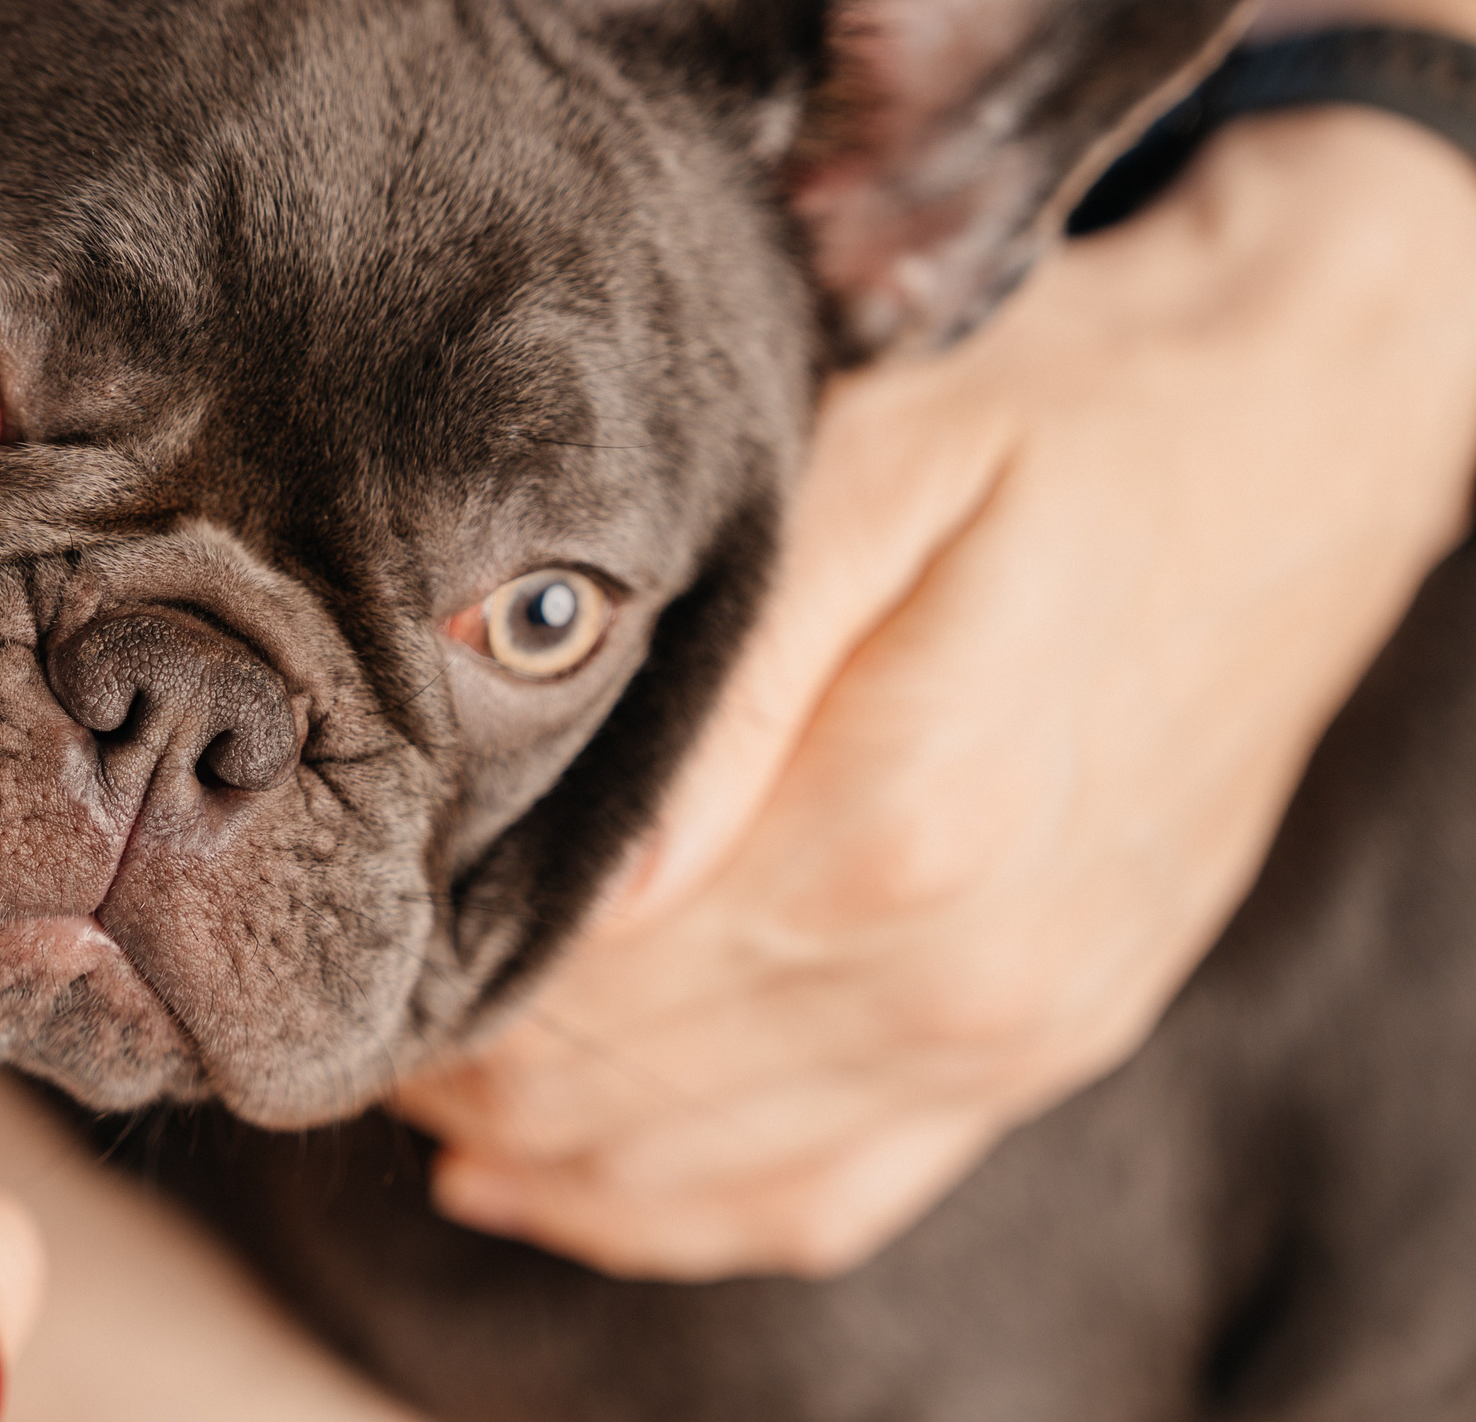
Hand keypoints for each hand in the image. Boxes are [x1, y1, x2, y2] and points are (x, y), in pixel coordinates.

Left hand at [394, 110, 1475, 1279]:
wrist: (1296, 453)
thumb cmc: (1059, 426)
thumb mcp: (875, 472)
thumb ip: (726, 676)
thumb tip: (595, 864)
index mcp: (893, 816)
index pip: (584, 967)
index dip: (438, 963)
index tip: (344, 923)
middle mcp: (954, 967)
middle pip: (616, 1082)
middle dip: (457, 1053)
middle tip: (345, 988)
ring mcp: (1007, 1034)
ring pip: (695, 1174)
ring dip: (530, 1141)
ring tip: (417, 1070)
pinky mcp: (1040, 1049)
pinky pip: (821, 1201)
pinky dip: (667, 1213)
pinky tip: (547, 1178)